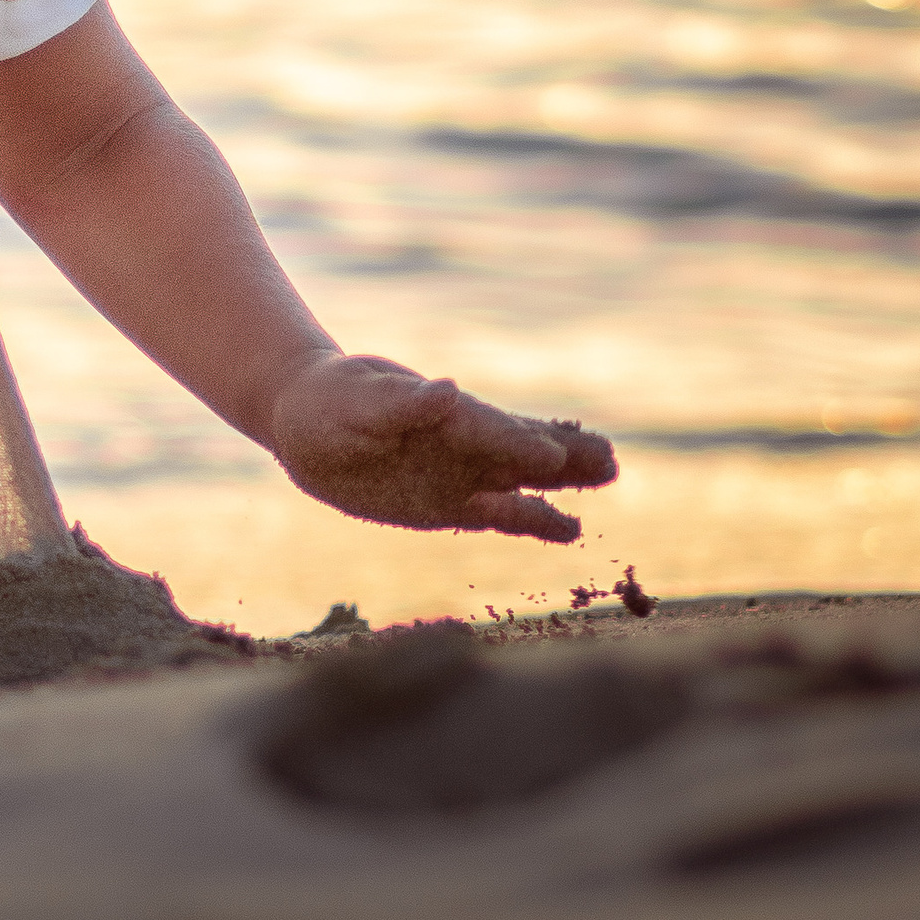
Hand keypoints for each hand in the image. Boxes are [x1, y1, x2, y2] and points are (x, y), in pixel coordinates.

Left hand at [268, 353, 617, 542]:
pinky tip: (569, 528)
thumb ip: (401, 405)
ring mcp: (463, 472)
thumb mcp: (355, 404)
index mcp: (441, 412)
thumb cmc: (331, 403)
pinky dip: (533, 519)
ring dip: (564, 481)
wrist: (308, 420)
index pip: (486, 428)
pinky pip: (501, 515)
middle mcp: (463, 441)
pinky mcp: (453, 504)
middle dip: (565, 454)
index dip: (515, 440)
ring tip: (609, 475)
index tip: (553, 452)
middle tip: (611, 460)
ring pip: (524, 477)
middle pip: (523, 447)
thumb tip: (446, 390)